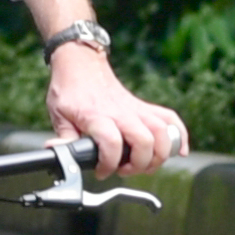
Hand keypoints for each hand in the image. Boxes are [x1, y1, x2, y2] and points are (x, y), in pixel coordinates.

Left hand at [46, 44, 188, 174]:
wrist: (81, 63)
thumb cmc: (70, 90)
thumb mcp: (58, 115)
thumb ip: (62, 140)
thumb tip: (56, 155)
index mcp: (97, 116)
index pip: (112, 143)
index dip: (108, 164)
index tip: (101, 171)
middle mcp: (121, 113)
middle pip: (144, 140)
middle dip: (139, 163)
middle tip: (125, 170)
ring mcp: (136, 109)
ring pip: (162, 132)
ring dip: (159, 154)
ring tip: (146, 165)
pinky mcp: (144, 107)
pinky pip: (170, 118)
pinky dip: (179, 135)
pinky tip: (178, 150)